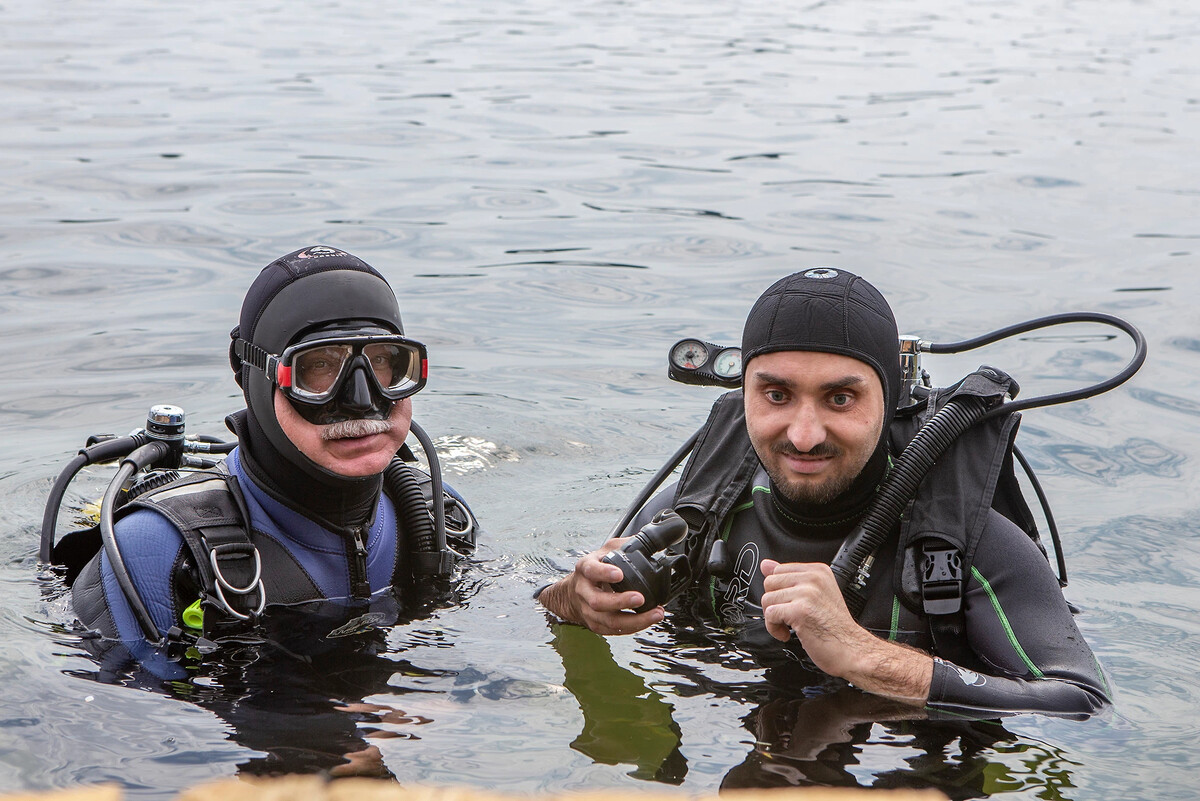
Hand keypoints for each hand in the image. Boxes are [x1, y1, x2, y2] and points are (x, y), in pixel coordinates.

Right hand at [538, 539, 664, 635]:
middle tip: (640, 597)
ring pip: (608, 621)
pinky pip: (614, 631)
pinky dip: (633, 627)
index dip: (604, 573)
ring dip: (634, 620)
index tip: (619, 574)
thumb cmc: (594, 570)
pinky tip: (647, 621)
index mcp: (585, 569)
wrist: (573, 593)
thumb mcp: (606, 551)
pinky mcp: (596, 625)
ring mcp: (588, 611)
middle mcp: (584, 591)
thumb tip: (650, 541)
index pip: (591, 570)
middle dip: (620, 602)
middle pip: (598, 602)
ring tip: (655, 613)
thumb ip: (625, 545)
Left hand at [760, 559, 931, 702]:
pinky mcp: (800, 610)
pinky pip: (770, 615)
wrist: (852, 650)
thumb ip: (790, 578)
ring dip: (773, 619)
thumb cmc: (836, 628)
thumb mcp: (815, 595)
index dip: (779, 591)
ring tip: (790, 626)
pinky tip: (788, 634)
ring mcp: (807, 593)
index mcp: (818, 571)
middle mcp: (813, 578)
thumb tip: (766, 564)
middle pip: (770, 582)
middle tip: (788, 618)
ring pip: (767, 599)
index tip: (788, 604)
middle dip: (773, 604)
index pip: (778, 569)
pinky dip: (774, 629)